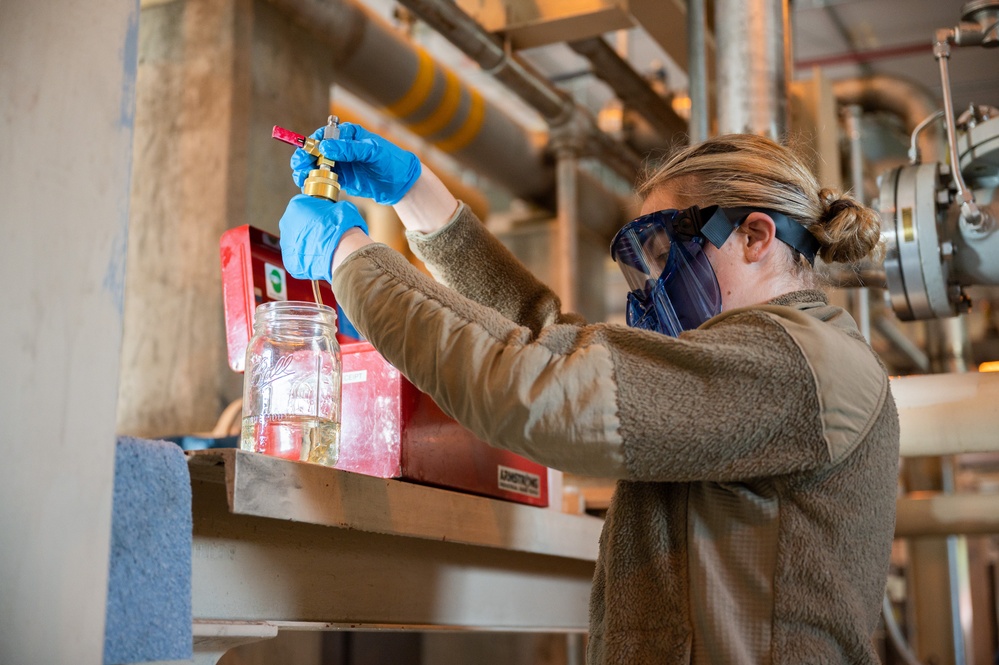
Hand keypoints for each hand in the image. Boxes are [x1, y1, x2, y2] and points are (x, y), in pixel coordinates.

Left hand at [279, 195, 368, 281]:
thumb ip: (332, 207)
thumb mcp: (341, 207)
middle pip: (296, 222)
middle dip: (308, 226)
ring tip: (322, 245)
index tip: (322, 216)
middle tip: (323, 231)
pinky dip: (306, 257)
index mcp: (296, 206)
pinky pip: (297, 256)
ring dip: (306, 242)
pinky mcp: (290, 260)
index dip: (314, 210)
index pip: (302, 204)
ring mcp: (286, 243)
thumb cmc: (341, 228)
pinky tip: (318, 256)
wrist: (343, 252)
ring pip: (295, 240)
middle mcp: (286, 223)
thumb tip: (335, 211)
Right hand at [290, 123, 420, 204]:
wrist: (401, 183)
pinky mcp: (342, 178)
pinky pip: (324, 178)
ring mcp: (341, 163)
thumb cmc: (391, 161)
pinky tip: (308, 186)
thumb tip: (325, 146)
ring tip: (301, 177)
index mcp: (349, 135)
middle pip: (316, 150)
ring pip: (317, 165)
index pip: (325, 135)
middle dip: (305, 157)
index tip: (306, 152)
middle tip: (299, 166)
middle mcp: (342, 148)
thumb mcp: (372, 152)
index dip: (313, 142)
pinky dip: (315, 181)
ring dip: (306, 170)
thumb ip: (350, 149)